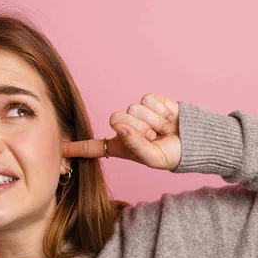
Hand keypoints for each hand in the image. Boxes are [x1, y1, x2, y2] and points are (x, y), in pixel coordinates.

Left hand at [63, 94, 181, 169]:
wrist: (196, 141)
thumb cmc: (173, 154)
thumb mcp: (153, 158)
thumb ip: (134, 144)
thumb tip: (119, 124)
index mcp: (122, 146)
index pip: (95, 147)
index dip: (78, 148)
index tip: (61, 150)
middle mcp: (126, 127)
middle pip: (117, 118)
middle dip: (138, 127)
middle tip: (154, 137)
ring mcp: (138, 113)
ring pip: (134, 108)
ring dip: (153, 121)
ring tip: (164, 130)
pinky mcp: (151, 101)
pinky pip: (149, 100)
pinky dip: (161, 110)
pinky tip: (169, 118)